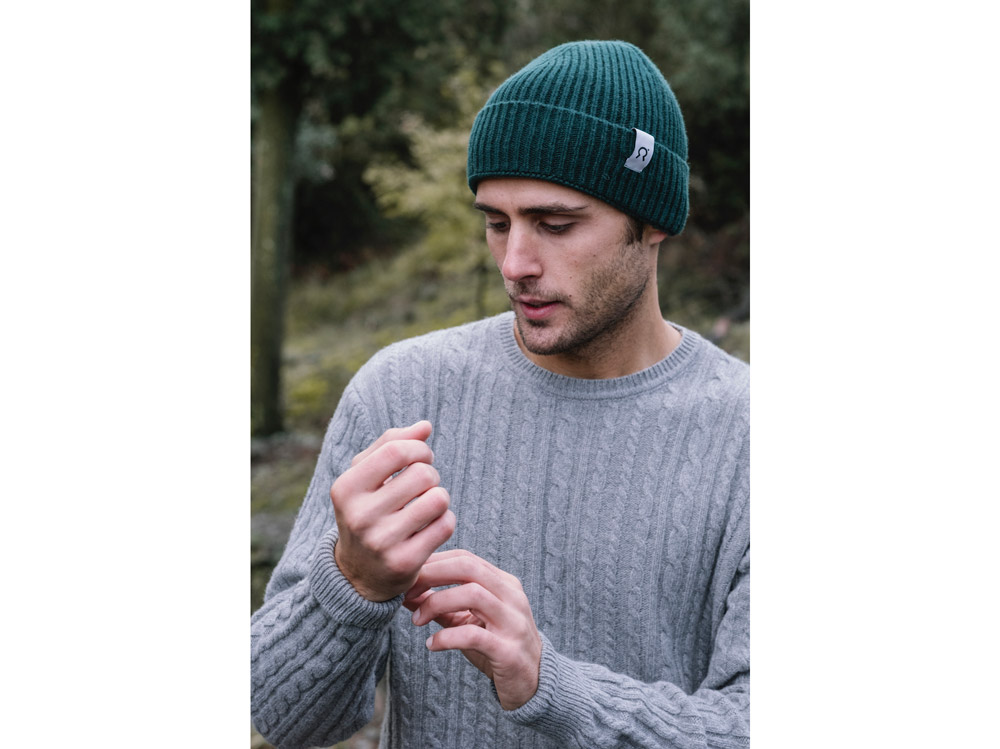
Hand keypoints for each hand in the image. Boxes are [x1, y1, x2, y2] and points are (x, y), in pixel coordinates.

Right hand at [331, 421, 455, 601]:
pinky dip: (445, 521)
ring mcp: (381, 542)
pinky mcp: (404, 563)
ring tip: (428, 505)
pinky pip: (445, 525)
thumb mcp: (366, 477)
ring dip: (440, 498)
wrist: (356, 574)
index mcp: (346, 488)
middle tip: (424, 486)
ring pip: (438, 499)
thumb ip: (391, 444)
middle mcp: (359, 515)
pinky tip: (431, 527)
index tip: (422, 458)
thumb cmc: (367, 511)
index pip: (396, 450)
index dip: (419, 449)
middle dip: (432, 475)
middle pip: (422, 474)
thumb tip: (425, 426)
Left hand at [404, 550, 541, 709]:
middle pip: (469, 567)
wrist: (533, 683)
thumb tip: (408, 592)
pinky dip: (446, 637)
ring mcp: (513, 622)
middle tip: (408, 589)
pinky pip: (473, 635)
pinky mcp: (508, 651)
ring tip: (417, 619)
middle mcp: (512, 597)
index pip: (466, 558)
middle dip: (433, 574)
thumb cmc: (497, 647)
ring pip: (473, 594)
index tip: (410, 577)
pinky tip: (432, 644)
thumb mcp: (469, 622)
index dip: (434, 563)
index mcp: (504, 584)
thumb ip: (443, 606)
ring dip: (437, 602)